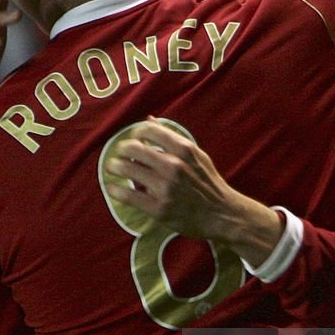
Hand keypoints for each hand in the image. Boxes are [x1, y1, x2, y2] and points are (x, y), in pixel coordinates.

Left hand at [105, 118, 281, 264]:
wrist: (221, 214)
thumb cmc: (208, 183)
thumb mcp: (197, 156)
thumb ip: (173, 138)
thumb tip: (150, 119)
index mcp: (184, 149)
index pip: (149, 130)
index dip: (136, 132)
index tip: (133, 139)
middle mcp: (174, 165)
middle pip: (132, 148)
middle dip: (121, 149)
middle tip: (118, 155)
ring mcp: (165, 187)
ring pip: (126, 169)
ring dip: (114, 167)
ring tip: (112, 168)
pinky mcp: (158, 208)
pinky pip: (128, 195)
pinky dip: (116, 190)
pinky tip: (113, 189)